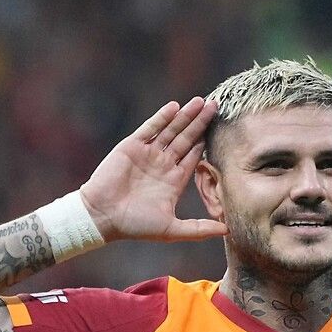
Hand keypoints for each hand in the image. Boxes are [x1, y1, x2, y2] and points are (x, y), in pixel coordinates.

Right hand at [80, 97, 226, 241]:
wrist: (102, 216)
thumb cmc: (135, 226)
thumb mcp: (172, 230)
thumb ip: (199, 229)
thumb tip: (228, 231)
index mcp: (174, 181)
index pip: (194, 156)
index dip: (206, 143)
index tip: (222, 129)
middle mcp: (163, 164)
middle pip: (186, 138)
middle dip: (200, 123)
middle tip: (215, 105)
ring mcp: (148, 154)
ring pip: (171, 130)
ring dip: (185, 116)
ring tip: (200, 101)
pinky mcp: (132, 146)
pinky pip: (150, 128)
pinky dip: (162, 117)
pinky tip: (175, 107)